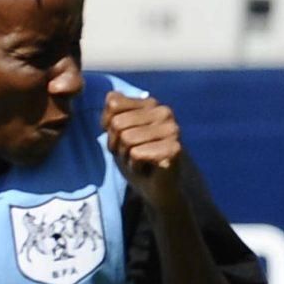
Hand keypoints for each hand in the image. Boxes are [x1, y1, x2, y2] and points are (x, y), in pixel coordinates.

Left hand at [103, 90, 186, 213]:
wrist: (155, 188)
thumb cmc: (135, 159)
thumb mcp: (117, 135)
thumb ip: (112, 114)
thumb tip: (111, 95)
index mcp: (151, 104)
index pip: (113, 104)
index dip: (109, 128)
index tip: (120, 140)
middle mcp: (164, 112)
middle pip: (118, 123)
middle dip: (117, 144)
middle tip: (131, 154)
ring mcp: (172, 129)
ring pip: (127, 139)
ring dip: (126, 156)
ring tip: (139, 161)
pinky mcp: (174, 148)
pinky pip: (137, 154)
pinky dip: (135, 166)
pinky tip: (147, 168)